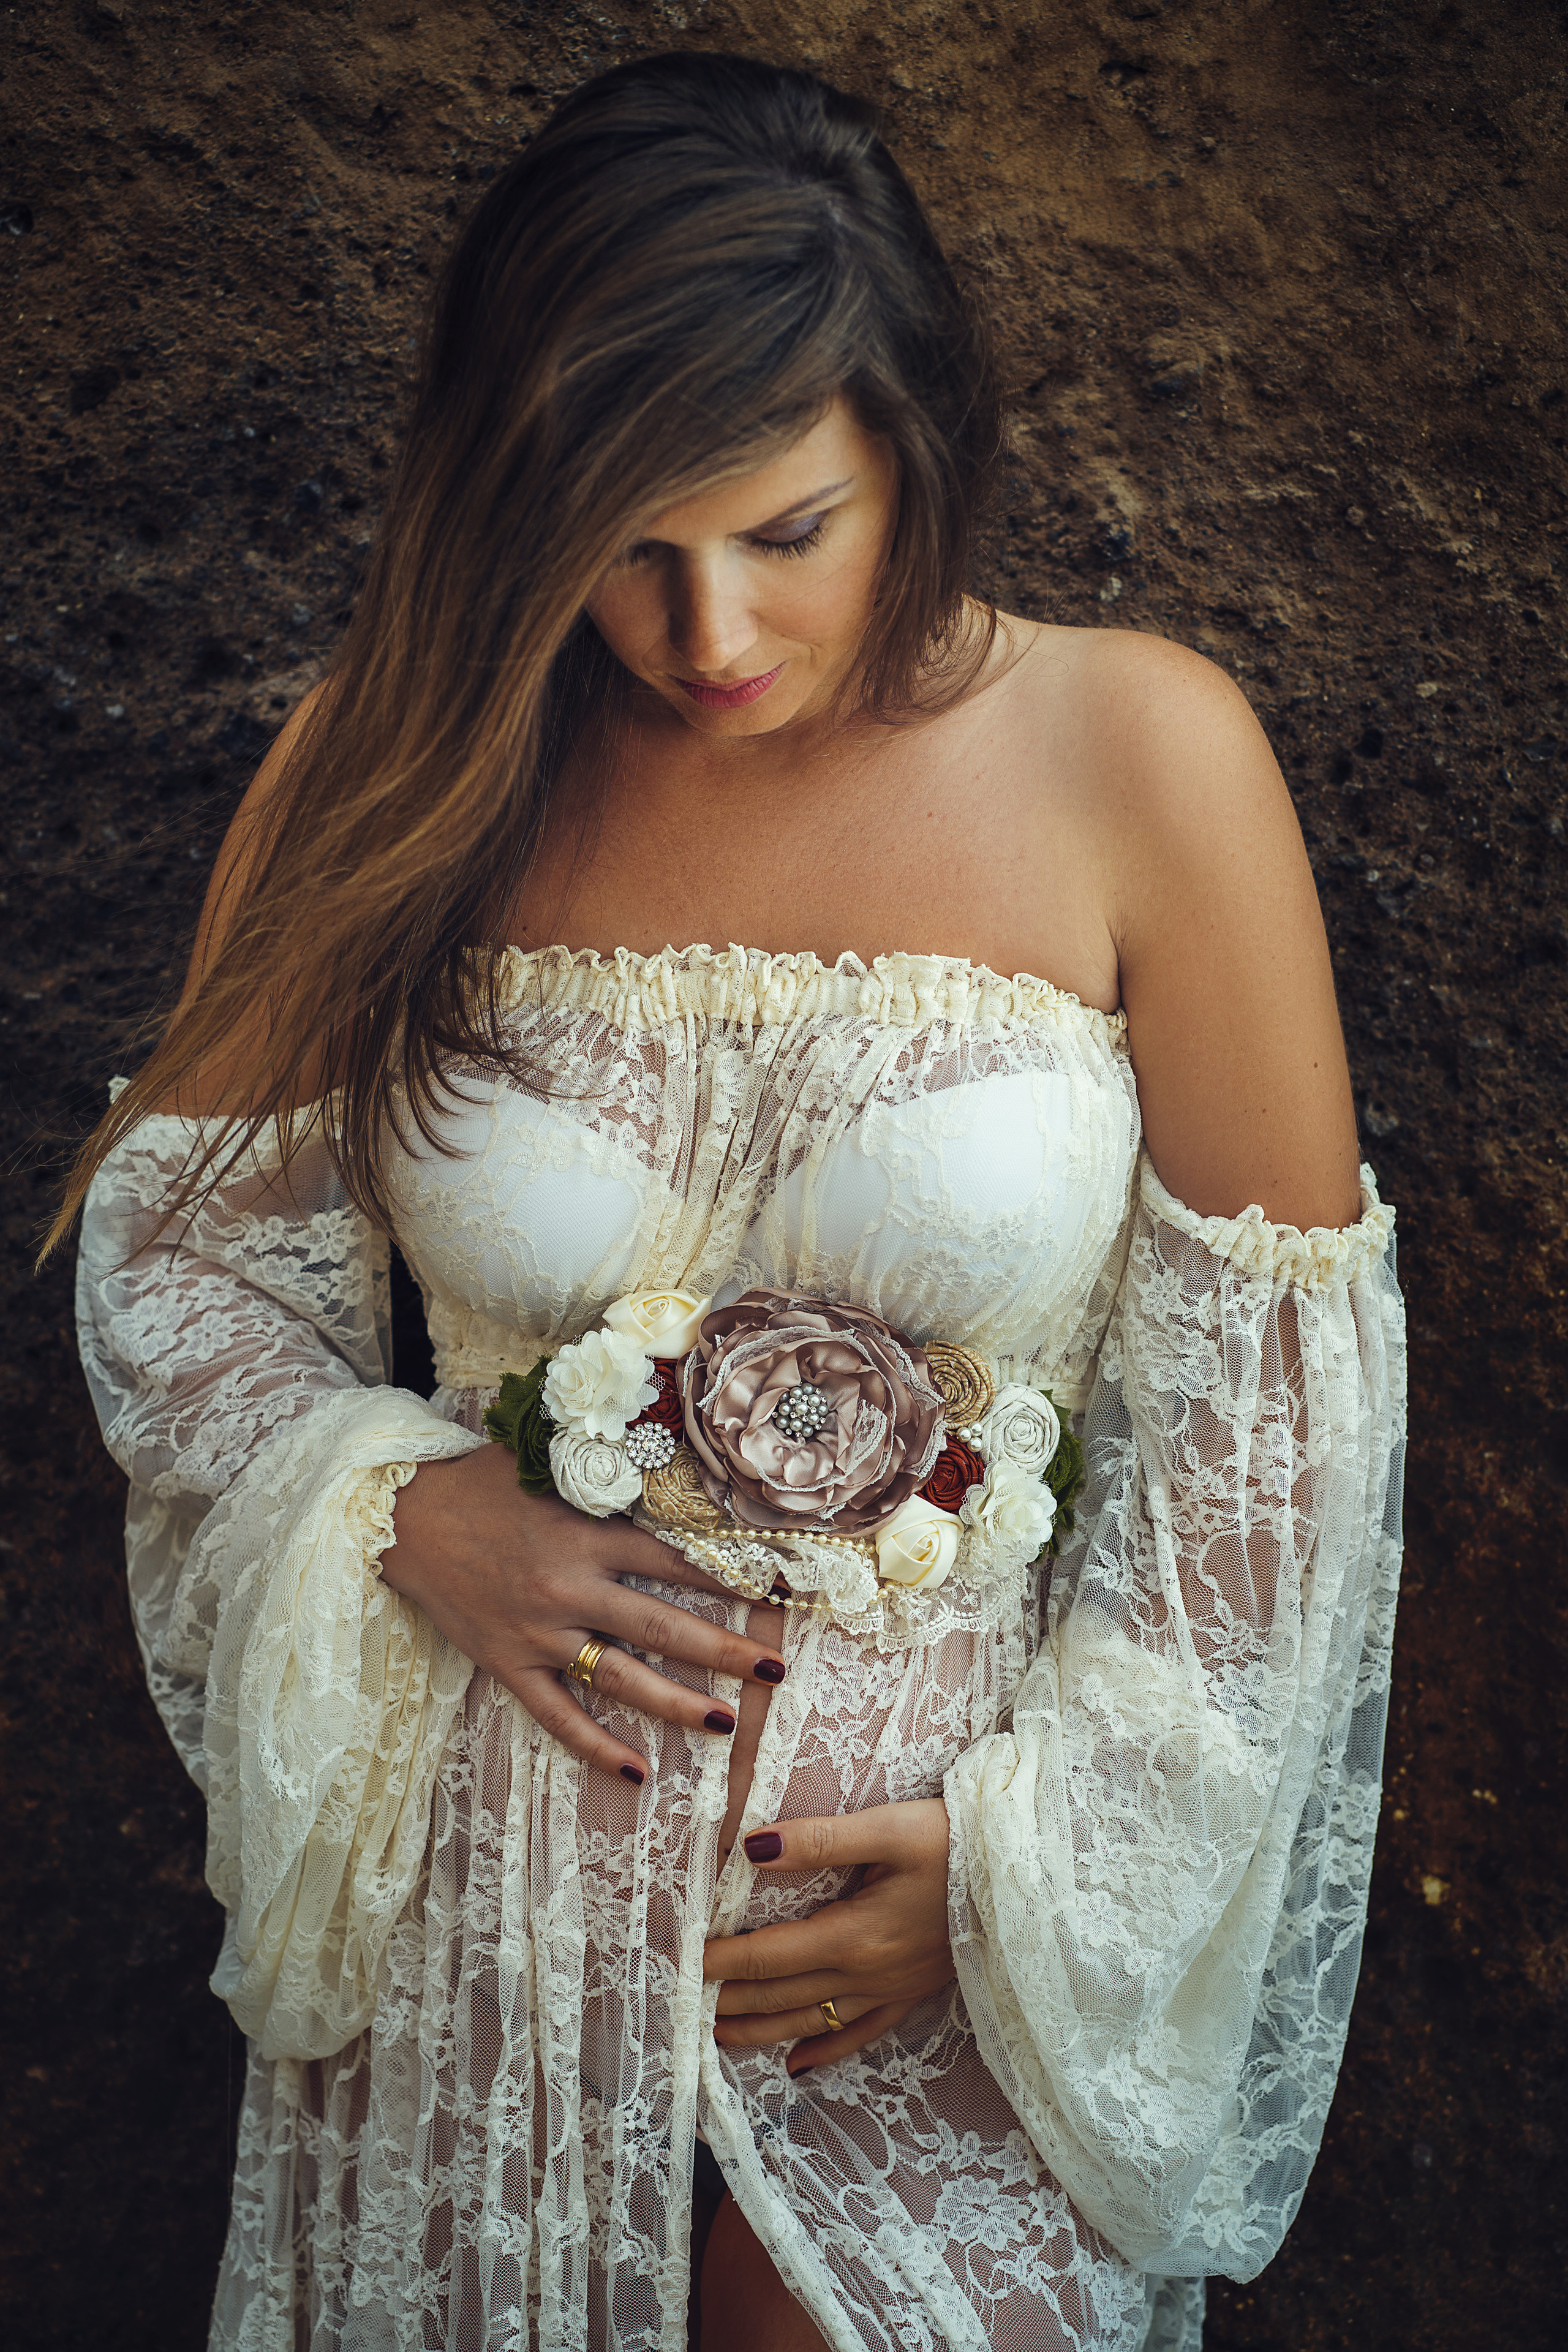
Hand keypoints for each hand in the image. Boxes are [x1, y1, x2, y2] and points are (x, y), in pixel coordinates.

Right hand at [381, 1441, 787, 1782]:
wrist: (405, 1518)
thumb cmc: (482, 1481)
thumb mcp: (547, 1460)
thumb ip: (606, 1467)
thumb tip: (668, 1452)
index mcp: (587, 1534)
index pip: (675, 1559)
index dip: (730, 1576)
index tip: (776, 1591)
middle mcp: (569, 1588)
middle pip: (662, 1626)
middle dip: (724, 1651)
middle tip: (774, 1670)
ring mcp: (539, 1633)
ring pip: (620, 1678)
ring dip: (677, 1704)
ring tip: (727, 1724)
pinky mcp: (508, 1665)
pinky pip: (557, 1717)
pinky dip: (595, 1748)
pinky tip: (637, 1772)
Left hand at [704, 1798, 954, 2075]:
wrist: (1027, 1878)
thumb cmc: (958, 1843)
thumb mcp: (889, 1829)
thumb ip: (819, 1840)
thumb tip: (752, 1847)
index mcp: (853, 1935)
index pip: (767, 1955)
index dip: (719, 1961)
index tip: (680, 1964)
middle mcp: (866, 1974)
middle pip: (781, 1996)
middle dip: (728, 2002)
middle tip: (682, 2007)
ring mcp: (891, 1990)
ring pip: (812, 2022)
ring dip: (762, 2031)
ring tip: (718, 2036)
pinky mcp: (914, 1994)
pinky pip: (861, 2035)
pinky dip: (825, 2052)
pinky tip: (797, 2066)